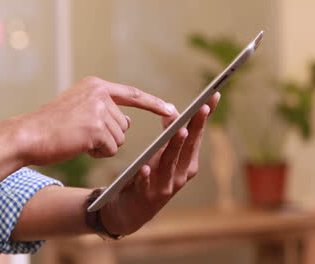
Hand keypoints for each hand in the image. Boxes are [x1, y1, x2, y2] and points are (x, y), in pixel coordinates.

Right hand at [16, 76, 175, 165]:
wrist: (28, 135)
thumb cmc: (51, 126)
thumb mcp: (78, 108)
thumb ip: (103, 110)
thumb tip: (127, 123)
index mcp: (96, 85)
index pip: (132, 94)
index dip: (154, 104)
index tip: (172, 109)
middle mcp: (100, 93)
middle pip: (124, 125)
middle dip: (109, 136)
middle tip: (83, 135)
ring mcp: (99, 109)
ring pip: (119, 139)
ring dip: (102, 146)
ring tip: (79, 139)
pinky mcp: (96, 128)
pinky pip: (111, 148)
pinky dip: (98, 153)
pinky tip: (80, 146)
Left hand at [99, 93, 220, 234]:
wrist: (131, 212)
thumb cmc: (148, 178)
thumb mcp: (160, 156)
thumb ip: (166, 136)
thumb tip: (170, 110)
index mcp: (187, 163)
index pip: (196, 135)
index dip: (203, 117)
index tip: (212, 96)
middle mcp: (181, 174)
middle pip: (188, 147)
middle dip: (195, 126)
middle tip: (201, 107)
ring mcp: (165, 187)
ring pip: (170, 163)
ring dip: (176, 147)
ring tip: (178, 131)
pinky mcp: (146, 197)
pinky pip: (146, 184)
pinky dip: (146, 176)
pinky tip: (145, 167)